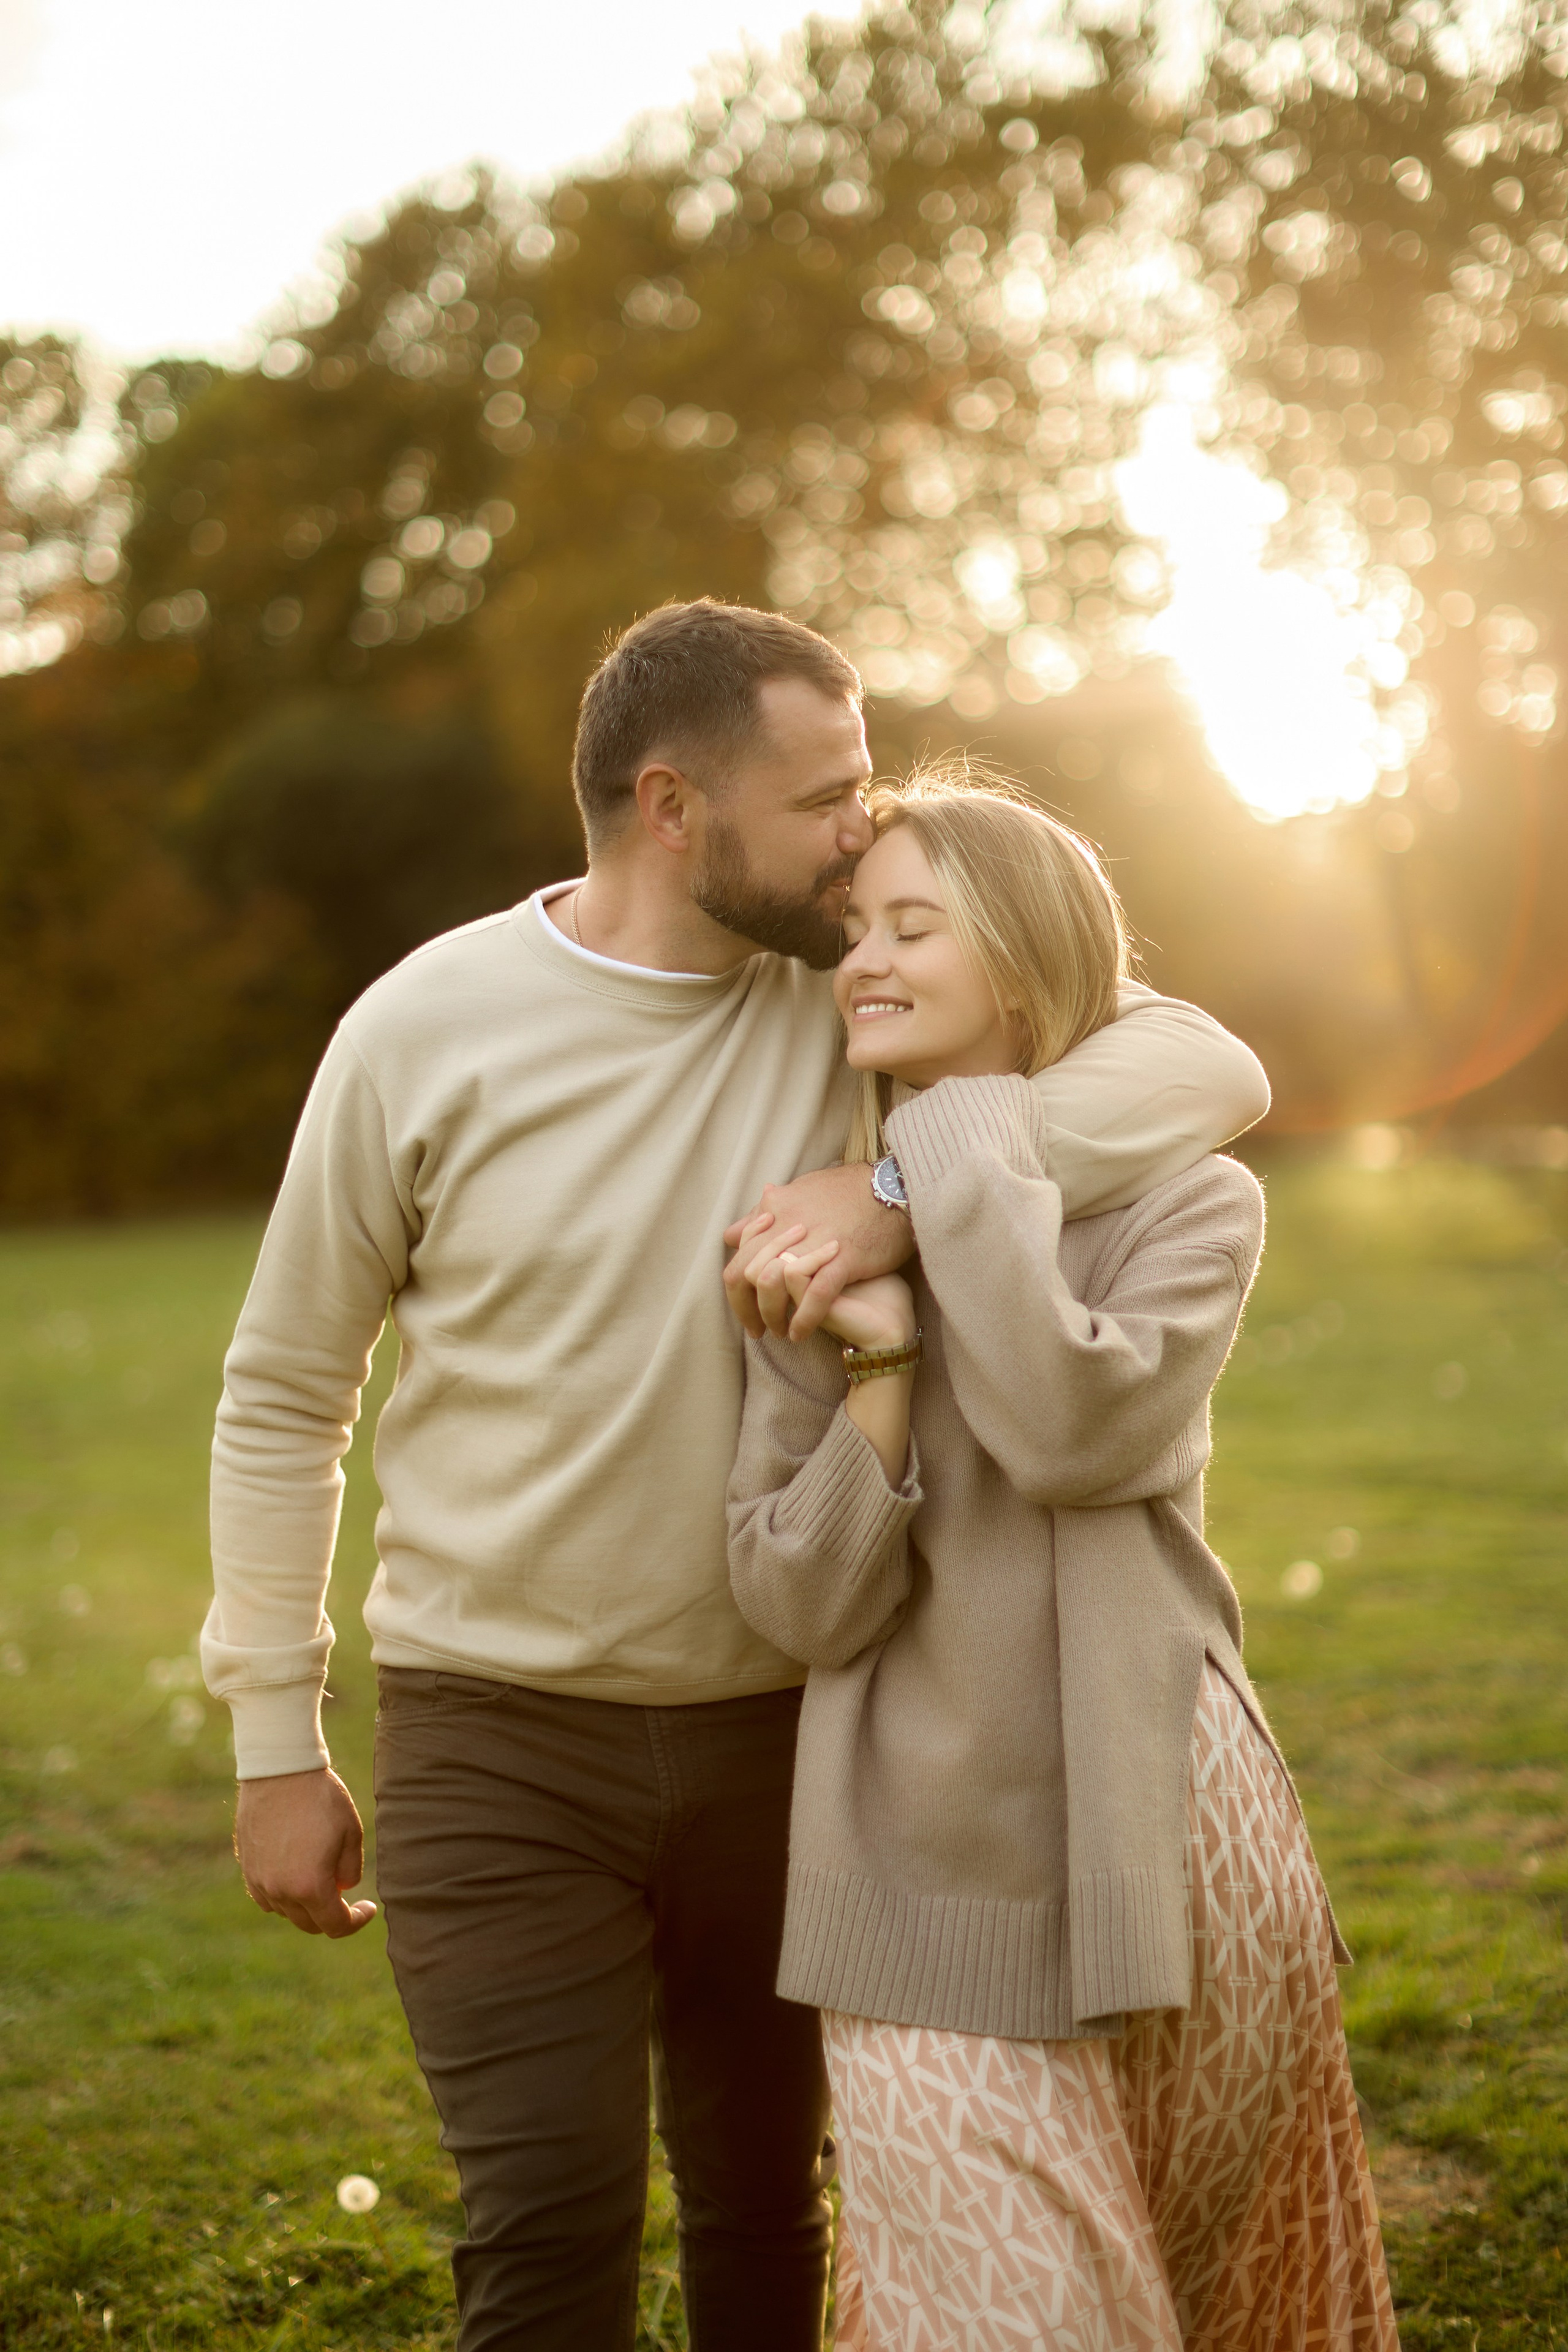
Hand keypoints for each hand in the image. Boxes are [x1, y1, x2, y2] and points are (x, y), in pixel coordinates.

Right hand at [233, 1767, 376, 1938]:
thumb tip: (342, 1890)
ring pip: (288, 1911)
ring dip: (307, 1905)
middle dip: (332, 1915)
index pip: (335, 1926)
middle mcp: (281, 1892)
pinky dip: (284, 1894)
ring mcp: (259, 1882)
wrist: (280, 1770)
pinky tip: (296, 1872)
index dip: (356, 1922)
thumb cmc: (321, 1798)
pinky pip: (268, 1897)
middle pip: (310, 1924)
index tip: (368, 1908)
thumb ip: (350, 1871)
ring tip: (321, 1875)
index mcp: (311, 1886)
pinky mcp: (247, 1869)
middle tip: (346, 1893)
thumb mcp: (351, 1833)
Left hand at [723, 1162, 914, 1341]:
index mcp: (776, 1210)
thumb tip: (733, 1233)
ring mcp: (815, 1241)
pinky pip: (814, 1294)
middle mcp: (787, 1224)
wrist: (895, 1187)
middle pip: (748, 1275)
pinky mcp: (844, 1257)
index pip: (739, 1258)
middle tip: (759, 1330)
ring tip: (781, 1332)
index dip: (738, 1291)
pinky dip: (804, 1319)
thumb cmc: (852, 1190)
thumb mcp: (801, 1192)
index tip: (748, 1309)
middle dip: (748, 1310)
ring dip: (773, 1316)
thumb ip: (764, 1217)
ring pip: (772, 1285)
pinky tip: (801, 1333)